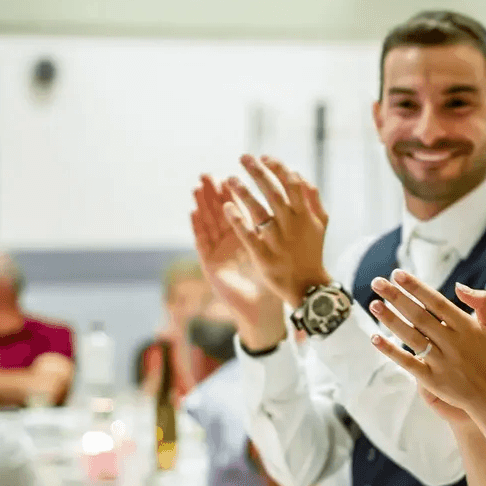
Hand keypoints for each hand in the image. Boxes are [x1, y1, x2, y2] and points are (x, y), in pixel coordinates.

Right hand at [192, 175, 285, 348]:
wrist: (263, 311)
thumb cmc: (273, 282)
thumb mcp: (277, 252)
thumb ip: (280, 232)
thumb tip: (292, 208)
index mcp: (246, 238)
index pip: (237, 212)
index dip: (233, 194)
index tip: (229, 176)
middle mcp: (230, 244)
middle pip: (219, 214)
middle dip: (213, 194)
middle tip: (208, 174)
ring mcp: (219, 253)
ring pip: (209, 224)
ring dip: (202, 205)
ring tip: (197, 186)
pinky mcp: (211, 266)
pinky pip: (203, 243)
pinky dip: (197, 227)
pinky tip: (193, 213)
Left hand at [222, 155, 330, 307]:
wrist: (308, 285)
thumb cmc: (312, 249)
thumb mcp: (320, 222)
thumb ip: (312, 197)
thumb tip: (299, 174)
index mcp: (305, 215)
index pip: (292, 183)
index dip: (278, 167)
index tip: (264, 156)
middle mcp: (291, 225)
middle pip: (273, 192)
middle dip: (258, 172)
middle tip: (243, 157)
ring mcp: (277, 241)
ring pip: (259, 212)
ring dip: (243, 193)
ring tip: (230, 179)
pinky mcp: (264, 256)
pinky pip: (248, 236)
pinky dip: (237, 221)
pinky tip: (227, 207)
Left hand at [368, 270, 485, 418]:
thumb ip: (483, 301)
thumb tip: (458, 286)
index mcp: (467, 327)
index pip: (436, 302)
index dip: (416, 288)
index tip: (398, 274)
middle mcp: (452, 343)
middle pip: (419, 317)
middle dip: (397, 298)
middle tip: (377, 282)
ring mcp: (441, 362)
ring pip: (411, 337)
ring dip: (390, 320)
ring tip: (374, 303)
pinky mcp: (432, 380)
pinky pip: (408, 363)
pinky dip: (391, 351)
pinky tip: (375, 338)